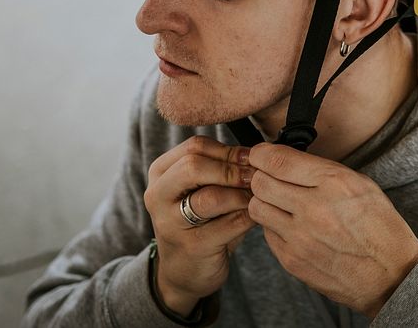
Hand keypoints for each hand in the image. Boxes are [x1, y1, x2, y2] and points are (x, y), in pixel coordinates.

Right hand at [143, 136, 256, 314]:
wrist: (184, 271)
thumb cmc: (201, 220)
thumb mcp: (201, 188)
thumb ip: (221, 167)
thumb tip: (259, 153)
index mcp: (160, 172)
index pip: (194, 146)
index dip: (229, 150)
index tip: (252, 159)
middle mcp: (158, 195)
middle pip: (194, 165)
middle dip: (232, 169)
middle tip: (256, 176)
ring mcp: (170, 223)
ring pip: (211, 196)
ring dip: (242, 194)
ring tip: (258, 196)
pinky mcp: (192, 246)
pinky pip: (230, 223)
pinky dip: (249, 216)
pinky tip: (258, 216)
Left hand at [247, 142, 417, 317]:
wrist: (390, 275)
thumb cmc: (379, 226)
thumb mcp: (360, 184)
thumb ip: (321, 170)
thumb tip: (287, 161)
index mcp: (333, 183)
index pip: (278, 160)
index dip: (262, 153)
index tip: (261, 154)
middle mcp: (313, 209)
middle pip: (260, 183)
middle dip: (261, 175)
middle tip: (269, 176)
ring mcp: (299, 238)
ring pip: (257, 208)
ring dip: (264, 201)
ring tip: (280, 202)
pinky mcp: (292, 261)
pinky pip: (267, 234)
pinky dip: (274, 226)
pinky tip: (292, 226)